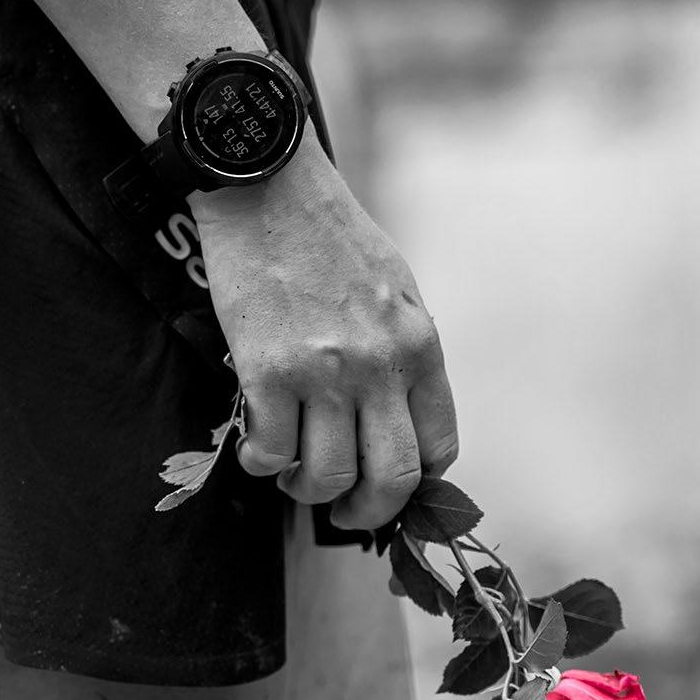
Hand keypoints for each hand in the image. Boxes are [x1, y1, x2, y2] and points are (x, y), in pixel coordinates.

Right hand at [190, 125, 458, 529]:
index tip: (389, 484)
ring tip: (293, 473)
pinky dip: (263, 464)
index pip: (439, 448)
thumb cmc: (328, 235)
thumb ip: (400, 355)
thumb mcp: (393, 289)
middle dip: (368, 513)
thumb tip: (392, 421)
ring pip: (327, 477)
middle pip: (392, 480)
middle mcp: (379, 365)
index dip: (415, 484)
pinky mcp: (267, 371)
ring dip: (308, 490)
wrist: (267, 186)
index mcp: (420, 346)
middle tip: (345, 510)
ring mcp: (323, 372)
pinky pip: (271, 452)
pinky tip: (259, 448)